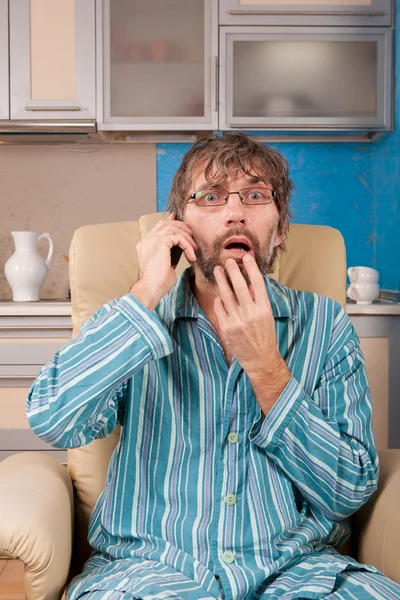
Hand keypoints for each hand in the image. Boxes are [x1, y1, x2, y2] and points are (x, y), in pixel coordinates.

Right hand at [130, 213, 197, 310]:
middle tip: (193, 236)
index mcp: (146, 245)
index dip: (171, 222)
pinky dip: (187, 245)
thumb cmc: (158, 283)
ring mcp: (151, 240)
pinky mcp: (159, 242)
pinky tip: (191, 256)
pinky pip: (178, 237)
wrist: (151, 289)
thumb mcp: (167, 263)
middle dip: (182, 227)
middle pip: (165, 224)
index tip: (183, 223)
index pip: (159, 227)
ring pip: (173, 228)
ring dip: (187, 237)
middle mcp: (146, 240)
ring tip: (195, 249)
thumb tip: (182, 246)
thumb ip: (172, 252)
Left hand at [213, 255, 282, 376]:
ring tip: (219, 270)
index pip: (257, 283)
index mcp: (264, 309)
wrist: (259, 358)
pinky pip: (220, 307)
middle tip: (228, 261)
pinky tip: (220, 294)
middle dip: (233, 271)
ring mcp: (237, 320)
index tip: (247, 257)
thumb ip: (258, 299)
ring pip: (226, 295)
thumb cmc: (264, 335)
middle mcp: (250, 313)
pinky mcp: (227, 327)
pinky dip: (219, 299)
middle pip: (239, 286)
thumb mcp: (266, 315)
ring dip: (222, 280)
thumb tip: (248, 280)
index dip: (251, 268)